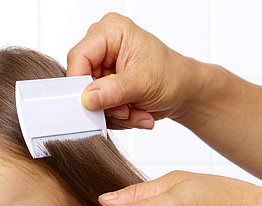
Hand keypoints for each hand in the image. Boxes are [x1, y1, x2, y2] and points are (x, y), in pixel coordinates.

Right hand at [67, 13, 195, 129]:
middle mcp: (102, 46)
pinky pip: (98, 108)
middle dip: (105, 103)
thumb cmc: (171, 75)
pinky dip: (116, 117)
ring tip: (136, 112)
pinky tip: (134, 112)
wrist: (183, 90)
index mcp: (111, 31)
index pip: (79, 56)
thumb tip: (87, 98)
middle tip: (127, 111)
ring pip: (89, 99)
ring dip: (113, 114)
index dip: (80, 83)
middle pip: (82, 81)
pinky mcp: (103, 86)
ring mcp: (101, 67)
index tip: (90, 104)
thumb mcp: (143, 82)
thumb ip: (113, 91)